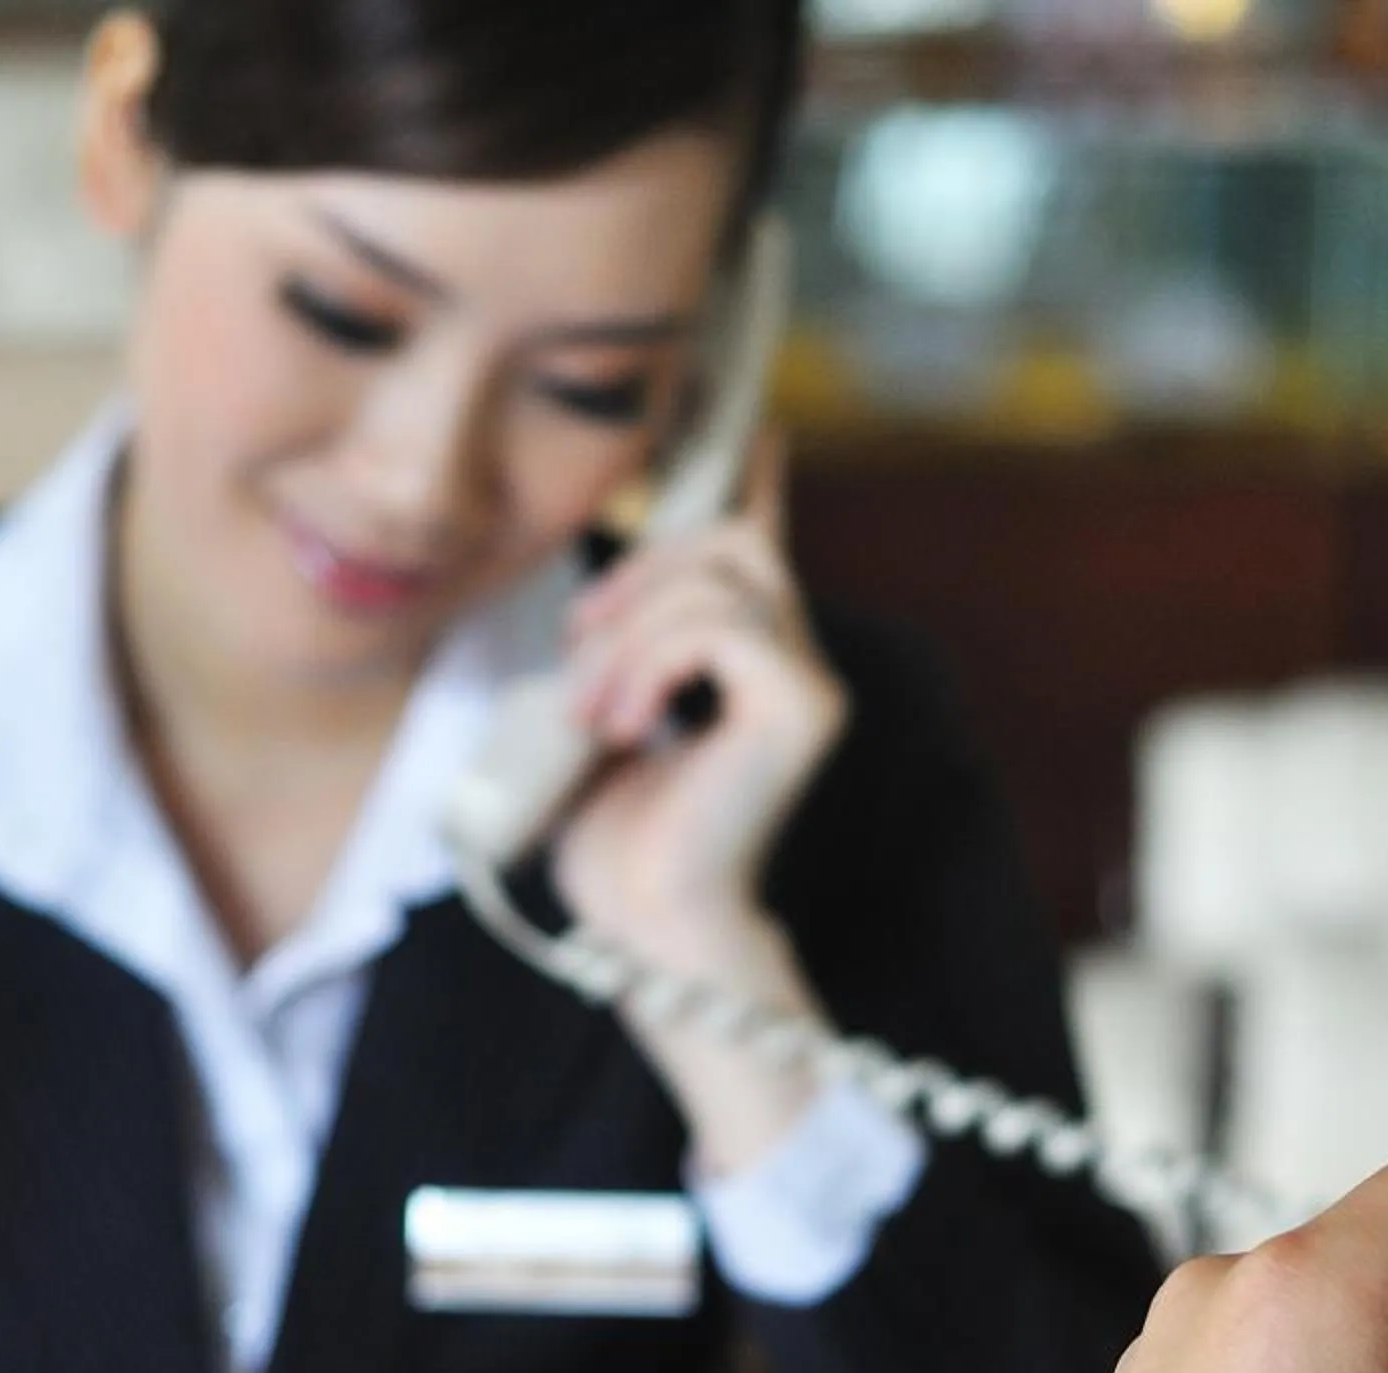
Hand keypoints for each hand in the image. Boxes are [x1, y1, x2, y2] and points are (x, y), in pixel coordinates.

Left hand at [549, 431, 843, 953]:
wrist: (648, 923)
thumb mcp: (597, 719)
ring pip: (713, 582)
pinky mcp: (803, 706)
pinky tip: (628, 724)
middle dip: (637, 576)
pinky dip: (651, 665)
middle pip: (723, 543)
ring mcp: (808, 682)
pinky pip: (717, 627)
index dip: (758, 484)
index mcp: (752, 664)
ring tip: (592, 713)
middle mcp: (795, 662)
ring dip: (627, 638)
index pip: (763, 545)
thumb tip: (592, 607)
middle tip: (579, 648)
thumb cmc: (617, 844)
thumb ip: (614, 654)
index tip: (763, 433)